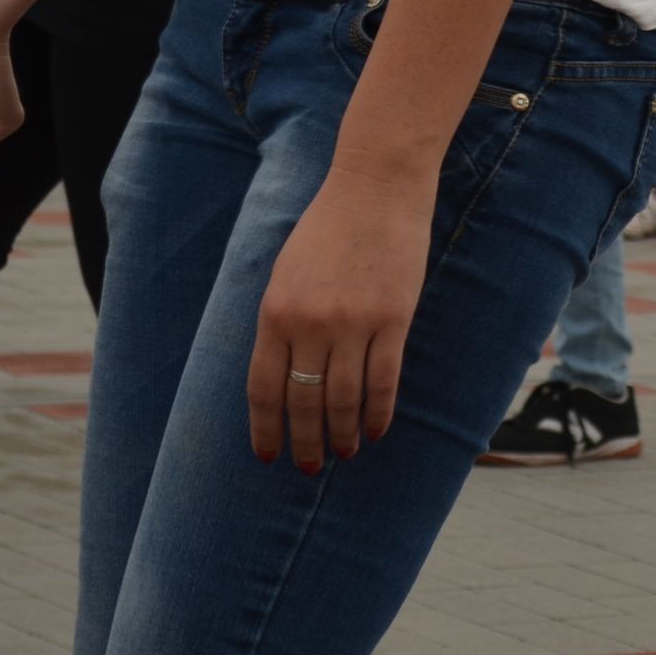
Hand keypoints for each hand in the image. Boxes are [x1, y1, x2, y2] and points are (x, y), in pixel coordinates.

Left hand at [246, 164, 429, 472]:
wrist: (376, 186)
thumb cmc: (329, 226)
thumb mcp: (286, 272)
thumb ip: (282, 322)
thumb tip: (286, 375)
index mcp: (274, 313)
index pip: (263, 389)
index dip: (266, 429)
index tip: (269, 456)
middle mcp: (309, 324)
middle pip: (304, 402)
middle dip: (306, 441)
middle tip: (310, 468)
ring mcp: (353, 323)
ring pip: (344, 398)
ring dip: (343, 433)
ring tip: (345, 453)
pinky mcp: (392, 318)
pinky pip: (384, 379)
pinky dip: (378, 411)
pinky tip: (376, 431)